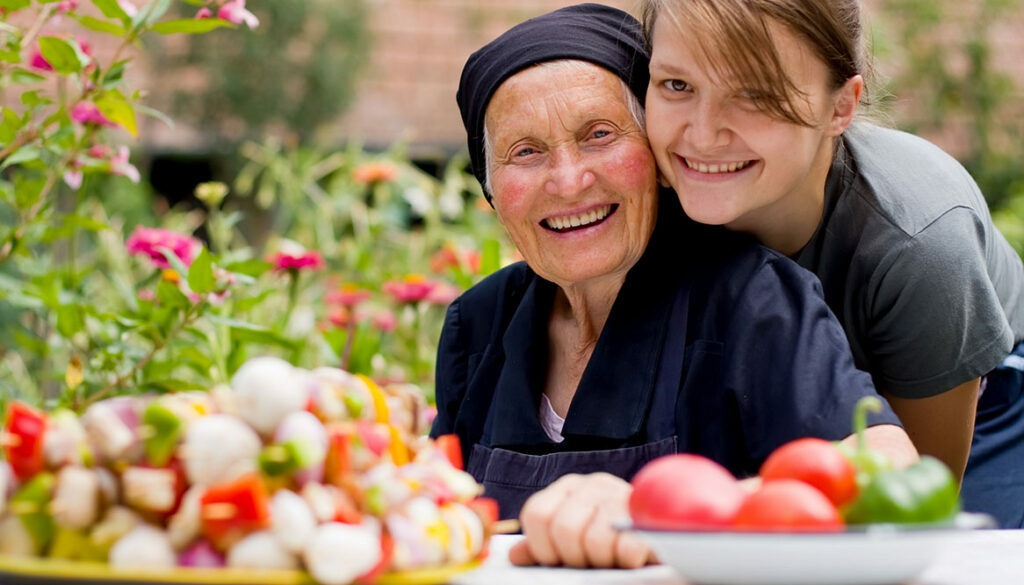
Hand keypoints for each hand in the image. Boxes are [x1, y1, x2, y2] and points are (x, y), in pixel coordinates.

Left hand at [507, 472, 654, 568]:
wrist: (661, 532)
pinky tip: (631, 557)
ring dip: (602, 560)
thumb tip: (515, 555)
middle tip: (588, 561)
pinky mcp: (648, 516)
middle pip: (563, 528)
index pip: (536, 514)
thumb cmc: (610, 539)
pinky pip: (627, 548)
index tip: (556, 560)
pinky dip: (626, 560)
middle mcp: (593, 484)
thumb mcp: (573, 538)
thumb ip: (544, 545)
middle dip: (573, 556)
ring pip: (594, 540)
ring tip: (610, 558)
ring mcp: (621, 496)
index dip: (542, 546)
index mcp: (568, 487)